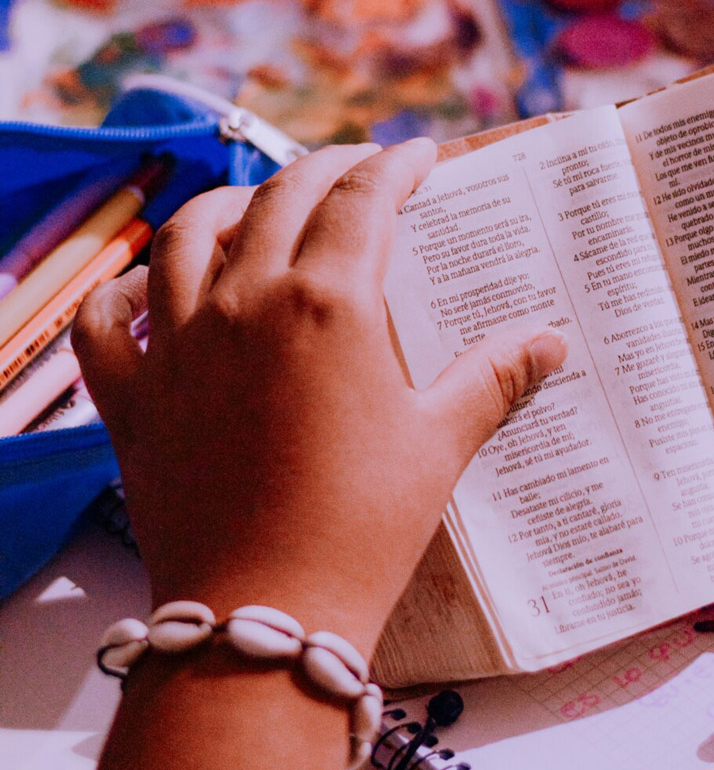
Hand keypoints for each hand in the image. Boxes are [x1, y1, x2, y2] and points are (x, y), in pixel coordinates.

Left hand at [72, 140, 566, 655]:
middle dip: (327, 168)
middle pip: (282, 198)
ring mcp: (179, 344)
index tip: (419, 158)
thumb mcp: (439, 443)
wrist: (265, 611)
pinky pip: (107, 319)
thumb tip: (551, 341)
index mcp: (327, 303)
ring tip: (256, 203)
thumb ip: (493, 377)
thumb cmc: (363, 526)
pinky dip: (124, 289)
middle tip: (359, 169)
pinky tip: (149, 286)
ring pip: (187, 234)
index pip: (364, 199)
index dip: (397, 166)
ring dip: (227, 202)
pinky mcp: (133, 395)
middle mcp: (245, 302)